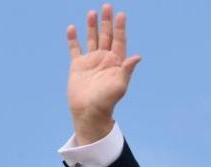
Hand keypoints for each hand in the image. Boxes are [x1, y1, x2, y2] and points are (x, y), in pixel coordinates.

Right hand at [66, 4, 141, 143]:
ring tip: (92, 13)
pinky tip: (72, 28)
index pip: (119, 41)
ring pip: (92, 39)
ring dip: (92, 26)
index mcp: (116, 63)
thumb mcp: (120, 86)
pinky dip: (73, 39)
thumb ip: (127, 70)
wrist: (89, 112)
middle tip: (107, 6)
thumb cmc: (107, 101)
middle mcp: (104, 60)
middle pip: (106, 36)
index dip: (120, 28)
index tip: (121, 14)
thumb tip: (137, 56)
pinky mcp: (77, 66)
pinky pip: (75, 49)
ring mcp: (91, 61)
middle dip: (107, 22)